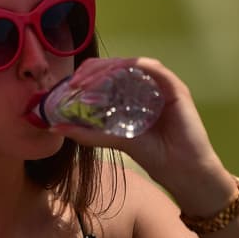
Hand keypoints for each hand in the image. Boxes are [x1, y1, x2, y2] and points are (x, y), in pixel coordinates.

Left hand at [47, 57, 232, 211]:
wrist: (183, 172)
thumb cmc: (153, 156)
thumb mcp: (115, 140)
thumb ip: (88, 133)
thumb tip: (55, 127)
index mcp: (132, 94)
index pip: (107, 75)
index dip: (87, 75)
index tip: (69, 86)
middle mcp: (146, 86)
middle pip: (117, 66)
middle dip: (92, 70)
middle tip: (75, 81)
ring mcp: (162, 85)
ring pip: (132, 64)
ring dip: (108, 67)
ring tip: (89, 80)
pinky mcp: (176, 88)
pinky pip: (154, 69)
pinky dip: (136, 66)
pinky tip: (120, 71)